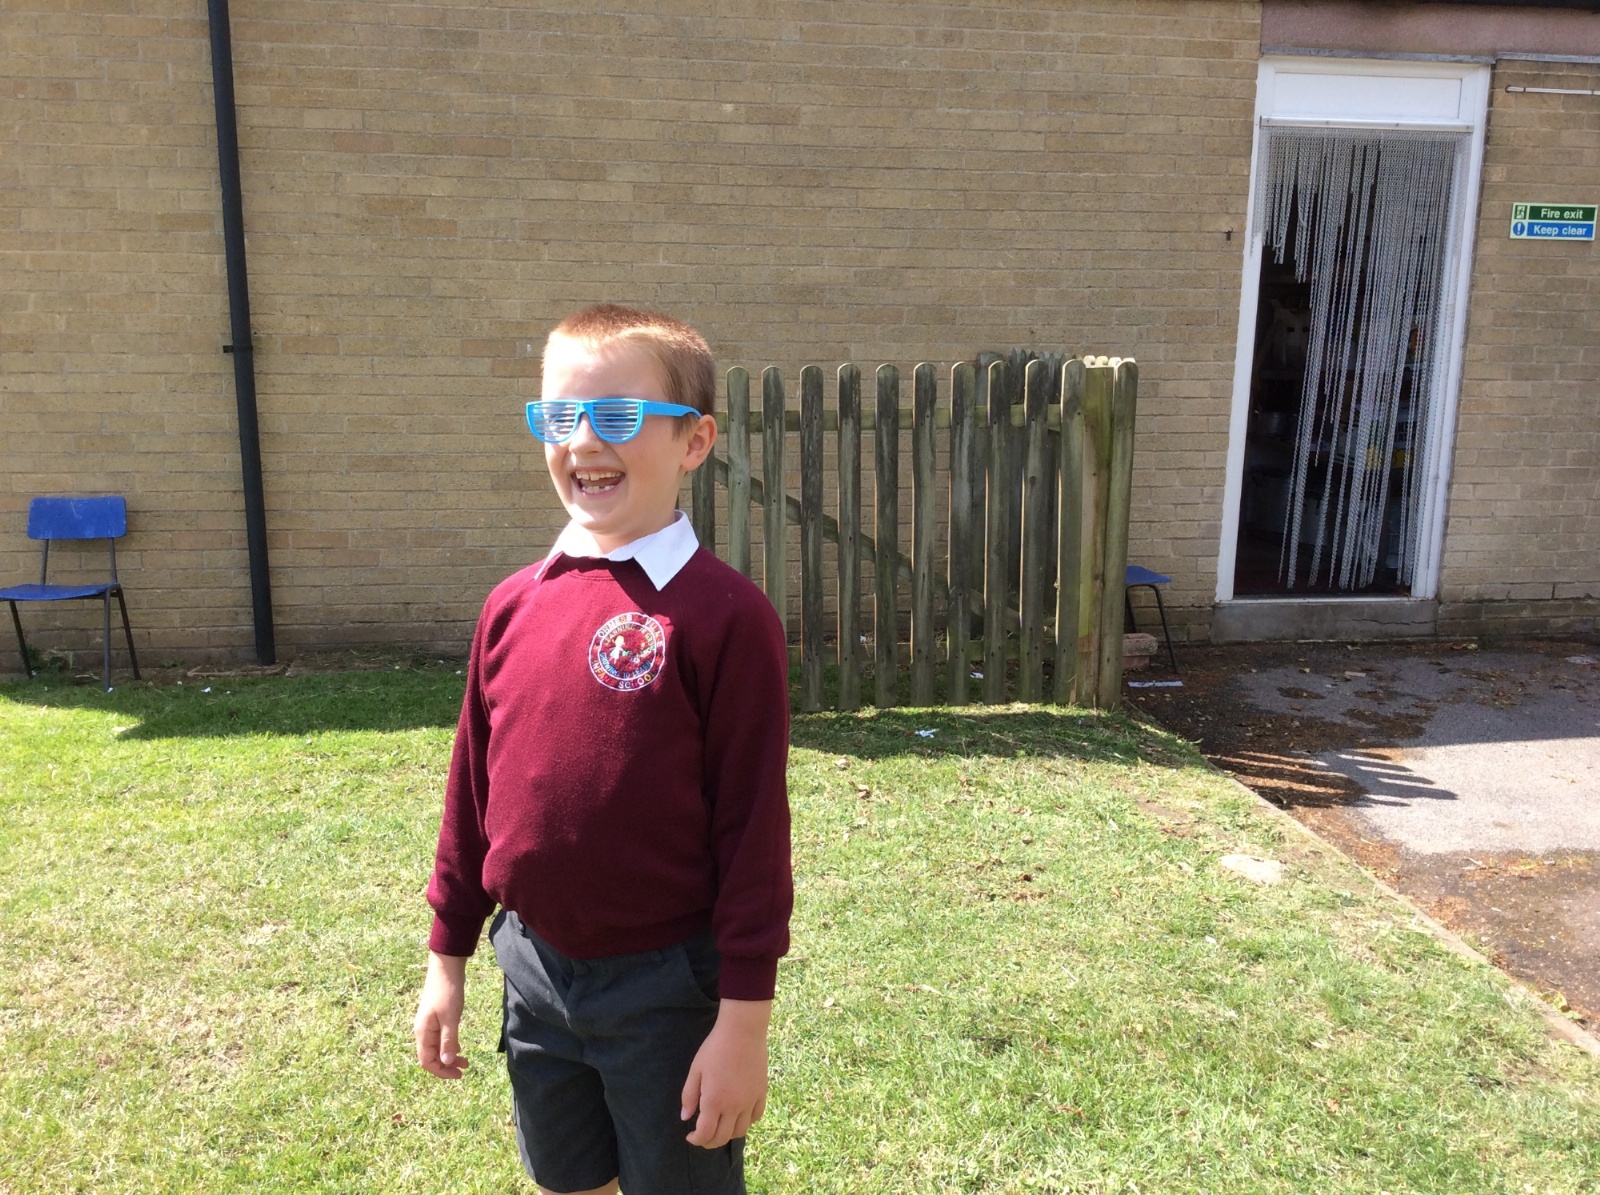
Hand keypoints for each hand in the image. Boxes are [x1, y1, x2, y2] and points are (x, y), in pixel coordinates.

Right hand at [414, 952, 469, 1079]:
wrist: (446, 967)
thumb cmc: (447, 991)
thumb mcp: (450, 1018)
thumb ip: (448, 1041)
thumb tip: (446, 1063)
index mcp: (422, 1032)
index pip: (427, 1061)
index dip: (441, 1071)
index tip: (458, 1075)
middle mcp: (422, 1030)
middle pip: (430, 1056)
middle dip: (446, 1066)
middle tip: (464, 1069)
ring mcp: (428, 1023)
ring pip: (435, 1047)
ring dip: (448, 1056)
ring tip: (465, 1061)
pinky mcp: (436, 1017)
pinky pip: (439, 1038)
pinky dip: (448, 1045)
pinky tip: (458, 1047)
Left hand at [680, 998, 771, 1148]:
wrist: (742, 1031)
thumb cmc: (715, 1048)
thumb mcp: (696, 1069)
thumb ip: (689, 1095)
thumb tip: (685, 1117)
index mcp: (714, 1101)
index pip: (705, 1134)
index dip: (696, 1140)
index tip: (690, 1135)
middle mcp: (733, 1106)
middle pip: (723, 1138)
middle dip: (710, 1142)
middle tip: (702, 1136)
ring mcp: (750, 1101)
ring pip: (741, 1131)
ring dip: (728, 1134)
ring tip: (720, 1126)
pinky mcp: (761, 1093)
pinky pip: (756, 1117)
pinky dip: (746, 1122)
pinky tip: (738, 1115)